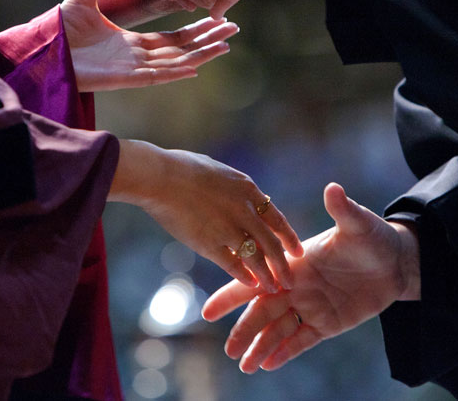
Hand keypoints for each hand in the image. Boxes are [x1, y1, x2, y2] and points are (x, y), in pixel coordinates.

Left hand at [62, 0, 238, 91]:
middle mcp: (136, 58)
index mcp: (131, 42)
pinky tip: (195, 66)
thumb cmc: (60, 30)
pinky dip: (175, 72)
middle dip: (207, 40)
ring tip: (225, 46)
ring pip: (174, 63)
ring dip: (200, 55)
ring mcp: (132, 70)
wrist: (43, 50)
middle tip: (233, 29)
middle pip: (181, 50)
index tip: (216, 17)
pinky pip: (155, 76)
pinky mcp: (123, 79)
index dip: (195, 28)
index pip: (172, 37)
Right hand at [109, 140, 303, 292]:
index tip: (297, 250)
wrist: (160, 177)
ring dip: (267, 275)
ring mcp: (229, 228)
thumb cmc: (182, 169)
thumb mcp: (219, 172)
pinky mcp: (210, 243)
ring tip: (274, 288)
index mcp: (248, 190)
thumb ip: (234, 189)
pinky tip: (250, 284)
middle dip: (284, 264)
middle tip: (291, 279)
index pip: (276, 218)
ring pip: (257, 258)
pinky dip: (244, 276)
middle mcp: (244, 210)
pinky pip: (233, 264)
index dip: (288, 237)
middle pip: (272, 243)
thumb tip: (240, 195)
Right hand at [201, 183, 419, 372]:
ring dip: (261, 346)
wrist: (395, 261)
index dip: (232, 294)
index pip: (257, 278)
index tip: (209, 311)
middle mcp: (296, 287)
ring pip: (279, 330)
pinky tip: (268, 365)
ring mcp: (310, 307)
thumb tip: (333, 188)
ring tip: (244, 366)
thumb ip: (342, 210)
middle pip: (263, 311)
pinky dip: (285, 352)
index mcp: (295, 263)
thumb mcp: (357, 224)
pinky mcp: (327, 324)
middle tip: (227, 349)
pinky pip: (302, 341)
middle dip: (244, 329)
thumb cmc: (373, 237)